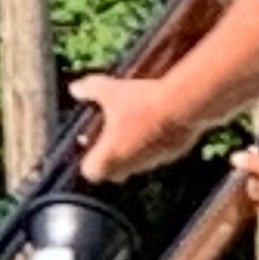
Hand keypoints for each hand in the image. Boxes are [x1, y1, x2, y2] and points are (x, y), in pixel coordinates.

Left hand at [69, 73, 199, 181]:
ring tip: (135, 124)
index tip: (90, 142)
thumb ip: (90, 90)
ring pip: (138, 163)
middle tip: (111, 134)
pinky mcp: (173, 155)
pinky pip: (159, 154)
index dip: (89, 158)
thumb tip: (75, 87)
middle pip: (115, 172)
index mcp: (109, 157)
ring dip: (134, 150)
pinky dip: (155, 144)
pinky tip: (157, 121)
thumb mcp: (111, 91)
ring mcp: (153, 162)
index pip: (91, 172)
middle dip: (111, 156)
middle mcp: (131, 166)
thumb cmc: (142, 102)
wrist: (183, 105)